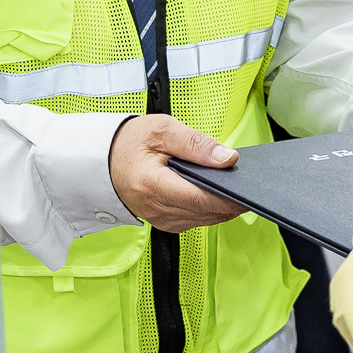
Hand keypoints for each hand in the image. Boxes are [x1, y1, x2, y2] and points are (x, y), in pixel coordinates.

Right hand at [108, 114, 243, 232]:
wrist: (104, 160)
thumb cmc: (130, 143)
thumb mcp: (163, 130)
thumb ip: (197, 144)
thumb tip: (227, 158)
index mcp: (152, 185)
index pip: (200, 198)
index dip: (227, 195)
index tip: (247, 185)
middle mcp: (156, 209)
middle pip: (206, 211)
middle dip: (230, 198)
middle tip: (248, 180)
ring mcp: (160, 219)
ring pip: (205, 219)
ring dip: (223, 205)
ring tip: (233, 183)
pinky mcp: (166, 223)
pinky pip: (197, 219)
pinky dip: (211, 208)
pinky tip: (217, 192)